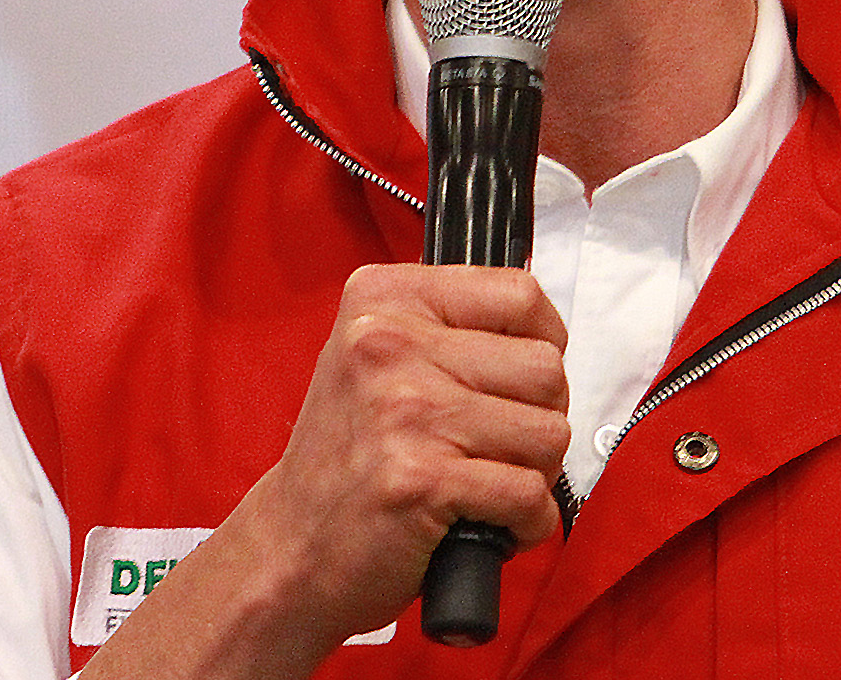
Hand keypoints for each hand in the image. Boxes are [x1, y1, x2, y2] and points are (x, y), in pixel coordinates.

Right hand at [82, 263, 567, 678]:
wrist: (292, 545)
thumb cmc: (349, 456)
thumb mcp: (379, 357)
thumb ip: (453, 328)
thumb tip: (549, 335)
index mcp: (384, 300)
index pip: (520, 295)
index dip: (544, 343)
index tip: (523, 379)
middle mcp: (389, 343)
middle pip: (545, 369)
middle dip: (540, 418)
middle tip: (497, 446)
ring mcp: (405, 411)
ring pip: (548, 434)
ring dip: (535, 475)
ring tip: (485, 483)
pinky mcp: (421, 479)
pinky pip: (530, 496)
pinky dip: (527, 523)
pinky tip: (488, 522)